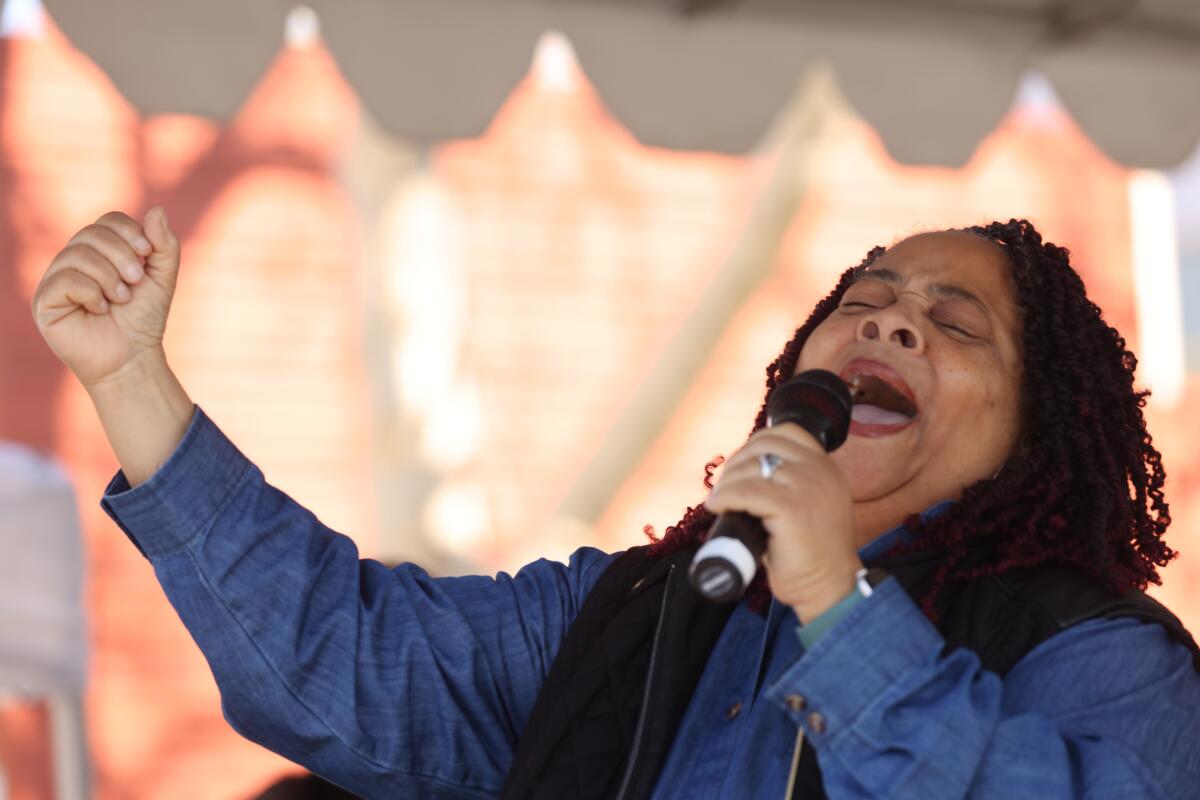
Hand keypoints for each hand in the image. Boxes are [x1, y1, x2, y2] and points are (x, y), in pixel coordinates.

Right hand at [31, 208, 180, 389]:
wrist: (132, 358)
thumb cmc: (144, 319)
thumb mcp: (161, 278)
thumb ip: (163, 246)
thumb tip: (157, 209)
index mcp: (100, 252)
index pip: (107, 221)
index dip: (128, 231)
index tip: (147, 253)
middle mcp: (74, 260)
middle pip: (91, 233)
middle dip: (121, 254)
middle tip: (136, 280)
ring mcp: (56, 279)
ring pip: (77, 254)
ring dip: (108, 276)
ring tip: (121, 299)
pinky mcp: (44, 301)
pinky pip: (64, 279)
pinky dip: (90, 292)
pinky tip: (100, 309)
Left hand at [704, 422, 860, 619]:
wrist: (829, 587)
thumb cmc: (810, 554)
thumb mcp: (807, 506)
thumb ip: (785, 485)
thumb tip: (739, 476)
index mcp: (826, 467)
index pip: (786, 433)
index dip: (754, 446)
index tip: (739, 469)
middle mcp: (820, 470)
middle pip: (765, 444)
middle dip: (737, 463)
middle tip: (724, 489)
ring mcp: (808, 486)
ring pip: (752, 467)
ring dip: (727, 483)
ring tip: (719, 502)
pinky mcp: (792, 507)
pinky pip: (747, 491)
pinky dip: (725, 497)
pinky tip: (716, 508)